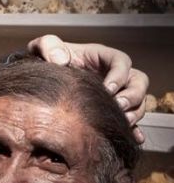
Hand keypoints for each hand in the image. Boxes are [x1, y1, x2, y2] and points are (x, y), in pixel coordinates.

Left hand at [27, 35, 148, 142]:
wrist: (44, 83)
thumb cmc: (46, 61)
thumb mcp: (43, 47)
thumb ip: (48, 46)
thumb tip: (61, 59)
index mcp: (101, 57)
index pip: (121, 61)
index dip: (119, 75)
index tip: (108, 89)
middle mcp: (113, 74)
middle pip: (139, 81)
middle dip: (133, 96)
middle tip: (118, 107)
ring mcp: (116, 93)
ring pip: (139, 101)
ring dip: (134, 112)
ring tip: (120, 123)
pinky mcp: (112, 111)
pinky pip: (133, 120)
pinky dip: (136, 128)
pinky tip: (134, 136)